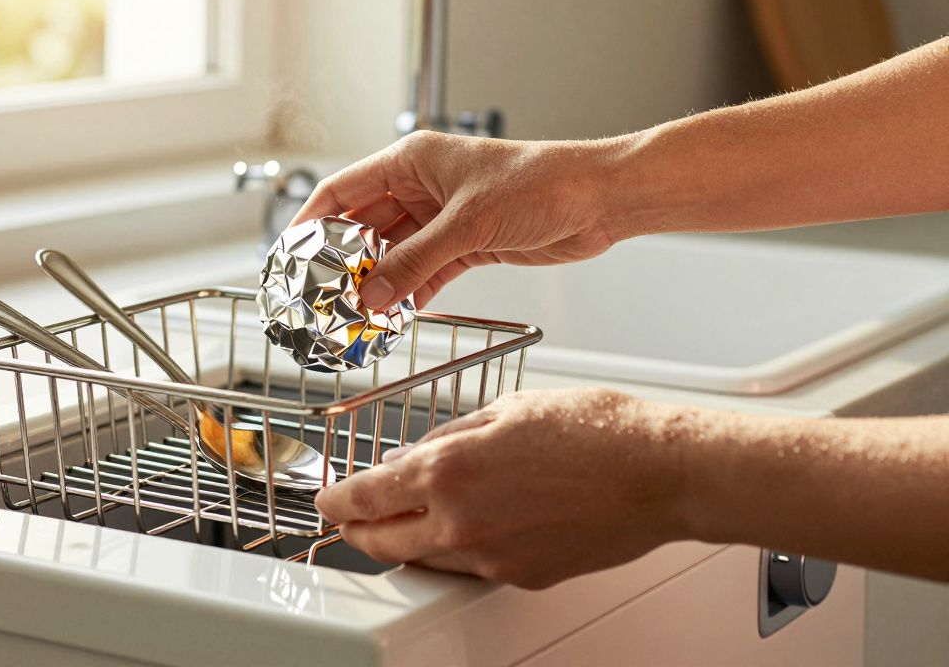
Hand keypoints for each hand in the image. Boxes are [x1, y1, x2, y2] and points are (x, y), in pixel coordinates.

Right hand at [290, 131, 629, 307]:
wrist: (599, 199)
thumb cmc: (541, 183)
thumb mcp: (467, 224)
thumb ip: (414, 262)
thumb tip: (369, 296)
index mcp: (411, 162)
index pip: (342, 191)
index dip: (311, 223)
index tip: (288, 256)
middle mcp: (421, 188)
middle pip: (364, 227)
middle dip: (343, 263)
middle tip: (321, 297)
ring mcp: (442, 218)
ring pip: (393, 255)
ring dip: (377, 284)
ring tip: (354, 315)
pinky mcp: (466, 243)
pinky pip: (423, 272)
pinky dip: (409, 293)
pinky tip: (393, 315)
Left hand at [314, 389, 689, 589]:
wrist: (658, 473)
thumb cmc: (595, 431)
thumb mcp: (506, 410)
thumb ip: (450, 436)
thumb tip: (415, 456)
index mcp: (448, 471)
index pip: (363, 497)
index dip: (335, 500)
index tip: (328, 497)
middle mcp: (460, 523)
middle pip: (381, 542)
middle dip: (356, 531)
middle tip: (351, 518)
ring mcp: (490, 558)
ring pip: (424, 560)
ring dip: (407, 541)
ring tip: (411, 518)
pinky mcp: (521, 576)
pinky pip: (472, 567)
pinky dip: (461, 548)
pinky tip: (477, 523)